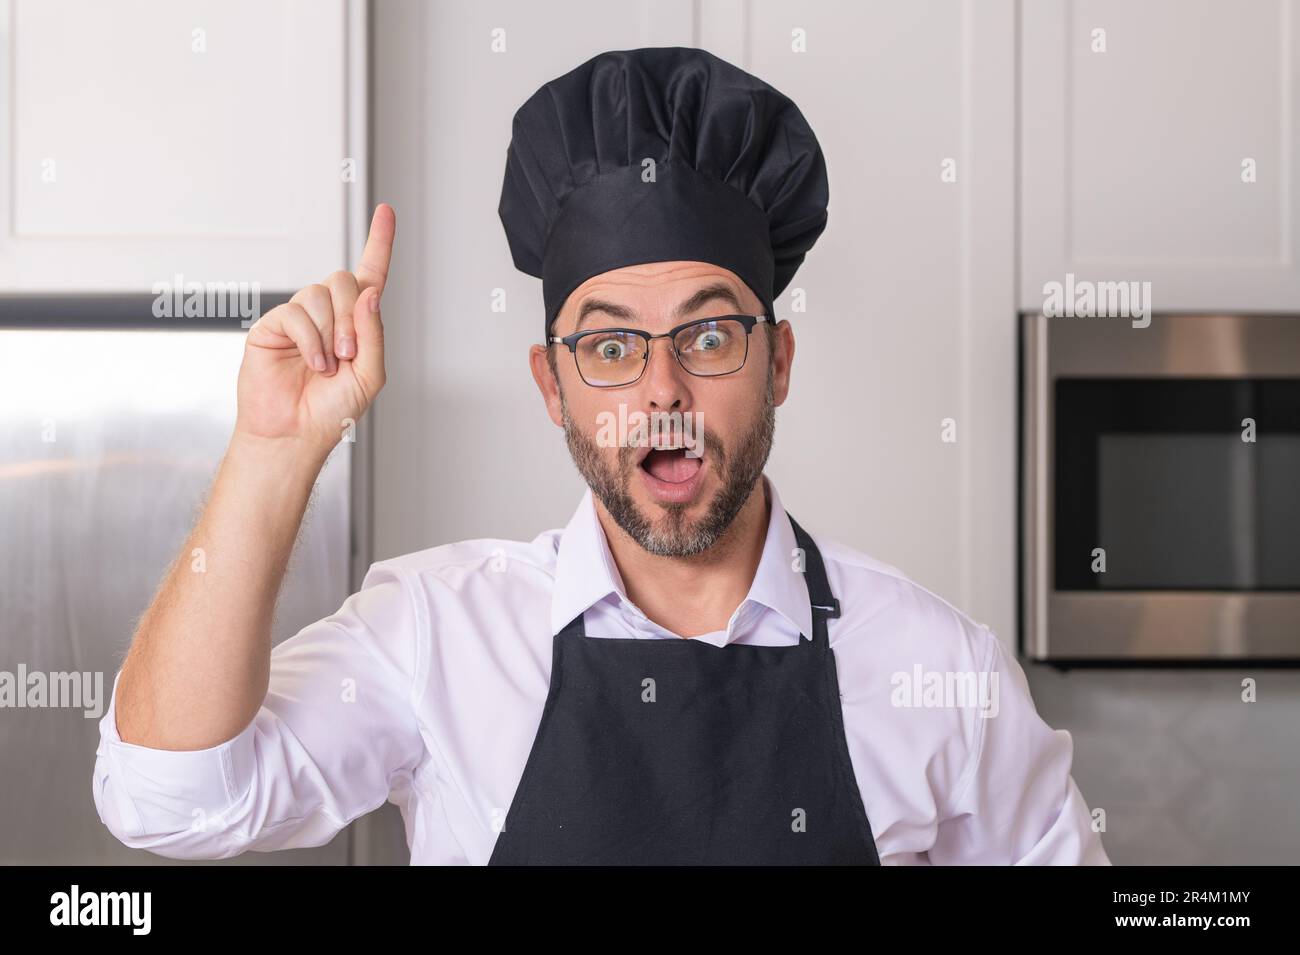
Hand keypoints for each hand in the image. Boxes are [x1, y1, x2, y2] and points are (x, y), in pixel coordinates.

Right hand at [234, 203, 394, 456]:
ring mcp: (299, 318)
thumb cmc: (332, 409)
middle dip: (350, 317)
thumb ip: (374, 333)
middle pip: (342, 281)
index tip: (387, 211)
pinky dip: (310, 340)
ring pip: (318, 294)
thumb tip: (370, 294)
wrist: (295, 433)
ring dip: (330, 333)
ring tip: (327, 366)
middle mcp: (328, 315)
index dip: (379, 242)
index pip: (370, 275)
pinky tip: (311, 363)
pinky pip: (295, 313)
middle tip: (348, 355)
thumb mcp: (369, 374)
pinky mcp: (273, 326)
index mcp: (356, 323)